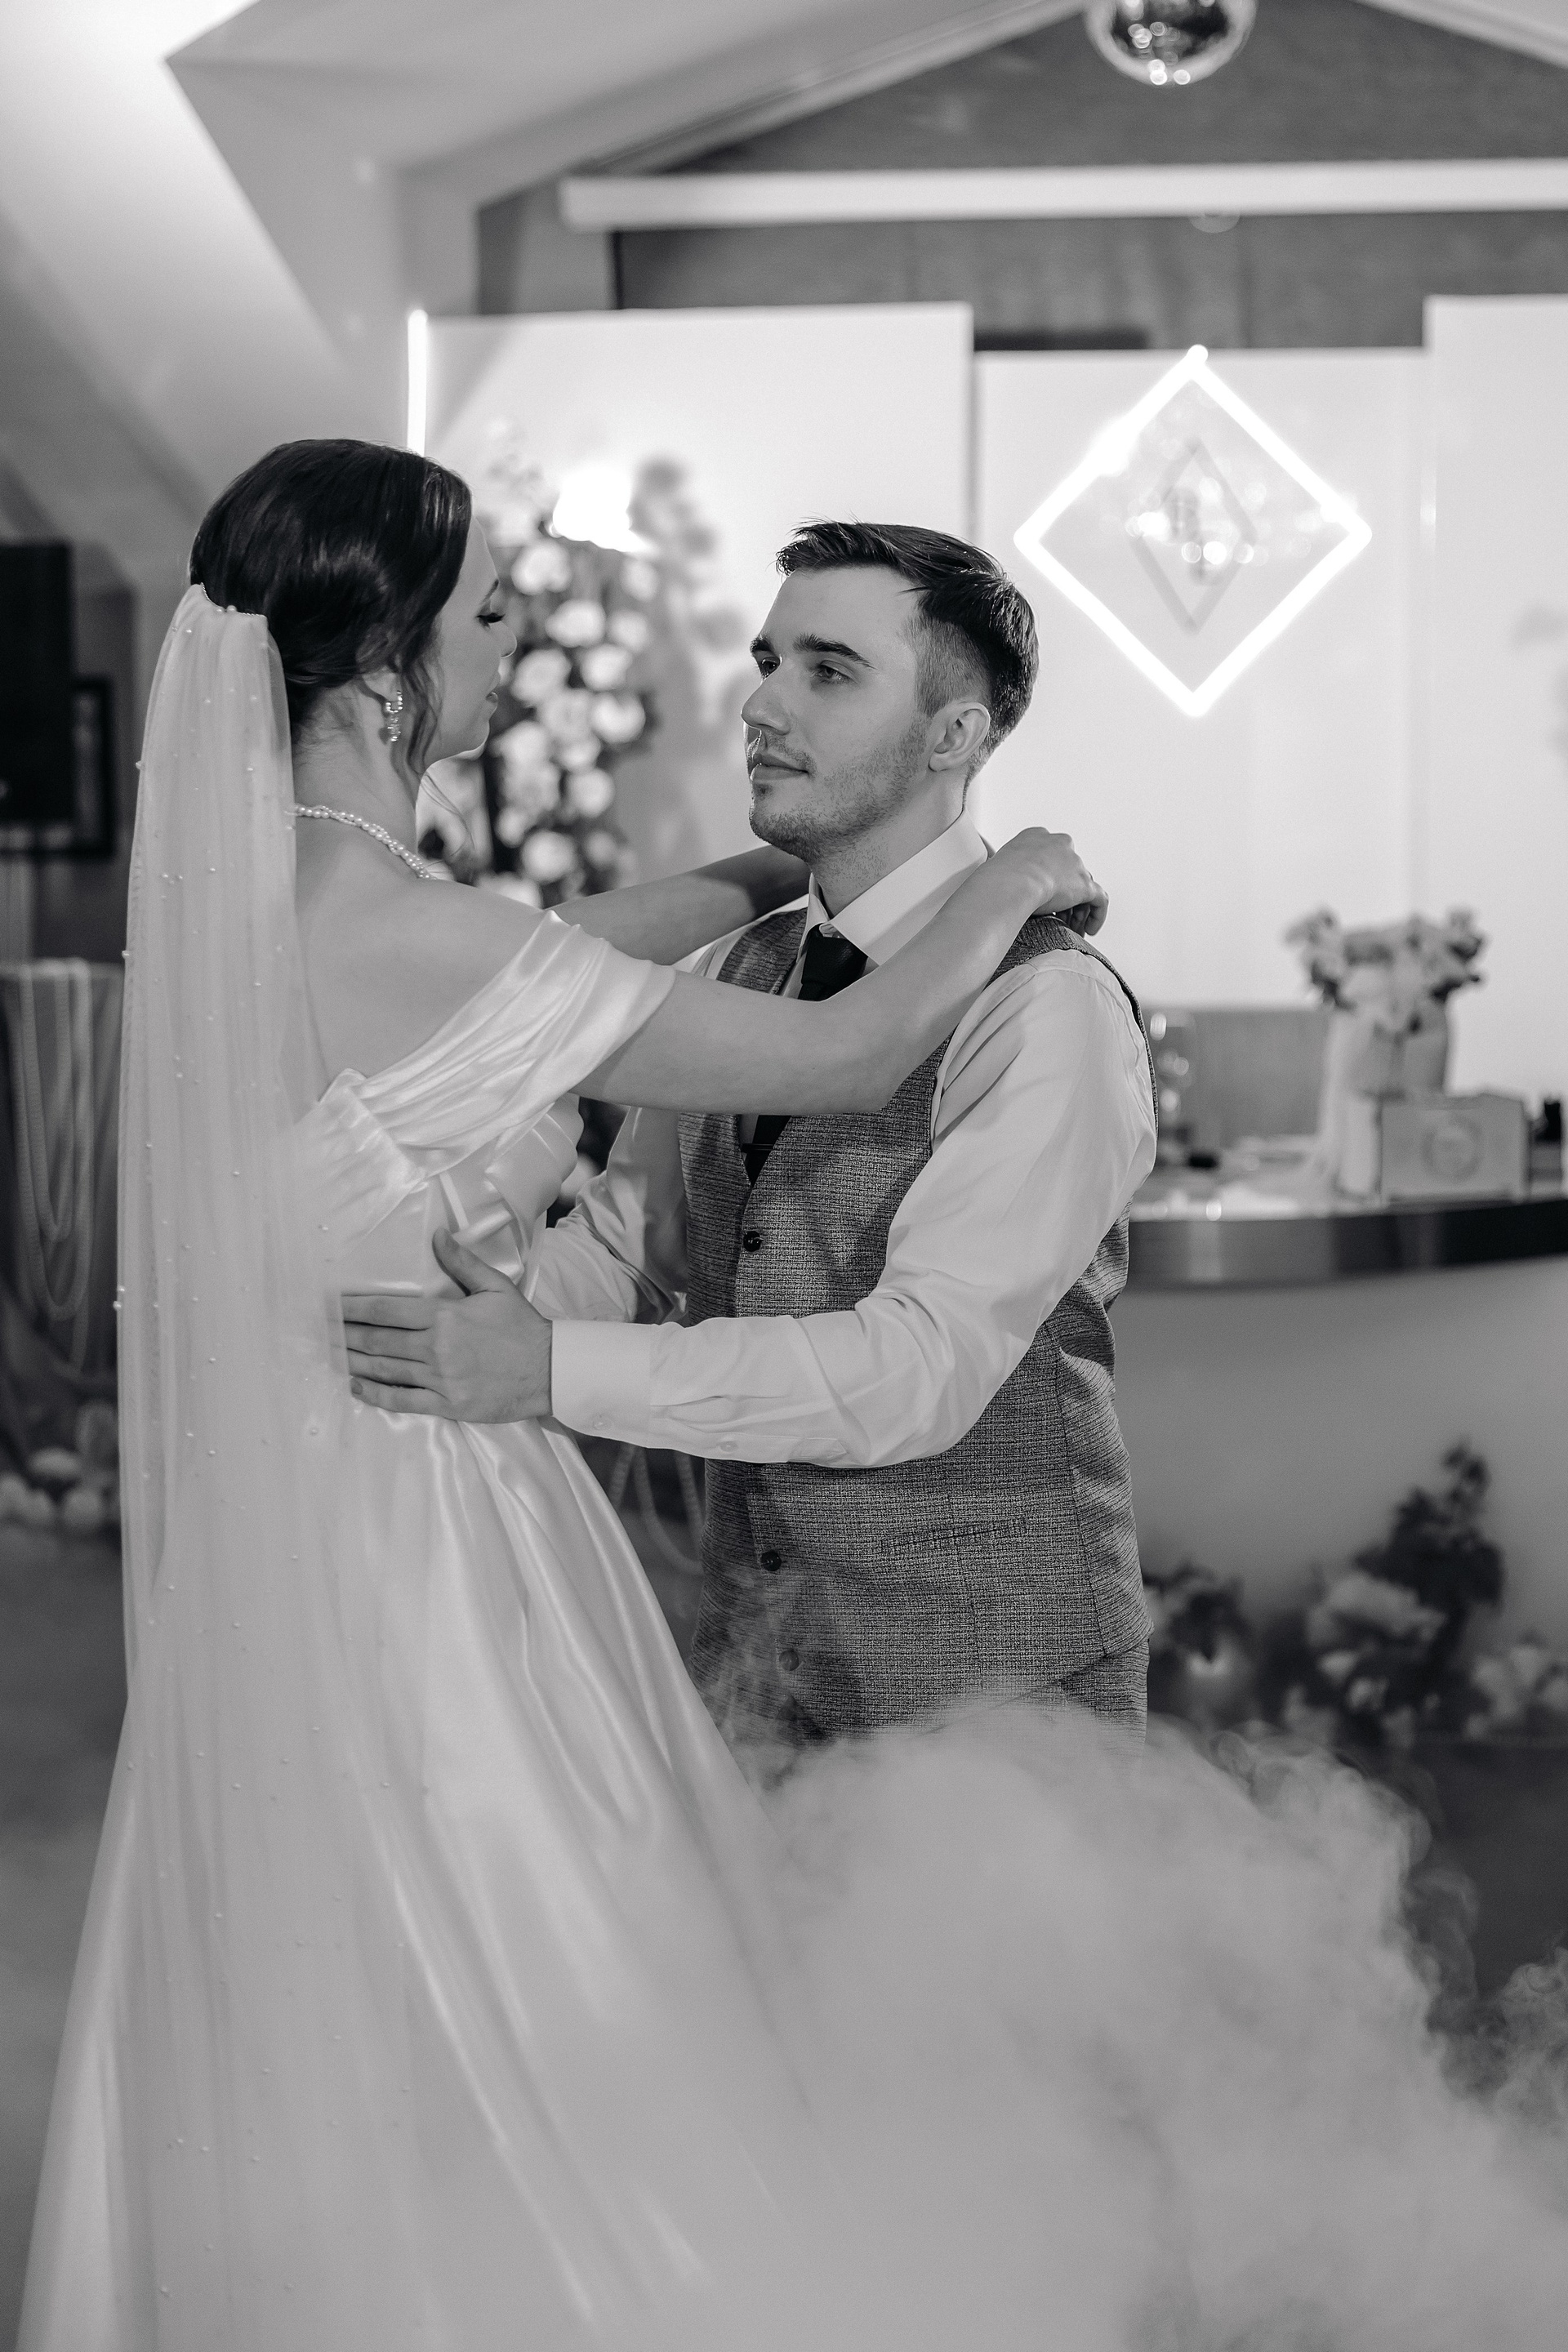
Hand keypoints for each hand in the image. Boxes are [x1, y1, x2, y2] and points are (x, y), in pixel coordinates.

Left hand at [341, 1230, 552, 1421]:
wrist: (550, 1370)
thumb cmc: (522, 1327)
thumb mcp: (495, 1287)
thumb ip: (462, 1262)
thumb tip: (437, 1235)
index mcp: (444, 1316)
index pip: (386, 1310)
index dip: (354, 1309)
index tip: (332, 1308)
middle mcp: (436, 1348)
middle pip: (378, 1341)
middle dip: (346, 1336)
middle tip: (321, 1334)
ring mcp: (440, 1379)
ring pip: (386, 1370)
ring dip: (355, 1362)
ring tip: (331, 1356)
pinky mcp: (448, 1405)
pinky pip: (404, 1401)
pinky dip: (377, 1395)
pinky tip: (358, 1387)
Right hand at [993, 828, 1107, 936]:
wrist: (1010, 881)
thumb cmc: (996, 876)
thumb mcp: (993, 864)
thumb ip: (998, 867)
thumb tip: (985, 874)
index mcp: (1036, 836)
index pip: (1049, 854)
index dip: (1047, 875)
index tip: (1040, 891)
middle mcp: (1059, 844)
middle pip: (1068, 869)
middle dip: (1065, 892)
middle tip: (1057, 914)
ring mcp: (1074, 863)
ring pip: (1082, 885)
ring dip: (1078, 907)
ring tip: (1070, 927)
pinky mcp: (1084, 884)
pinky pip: (1099, 900)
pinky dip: (1097, 914)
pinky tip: (1090, 928)